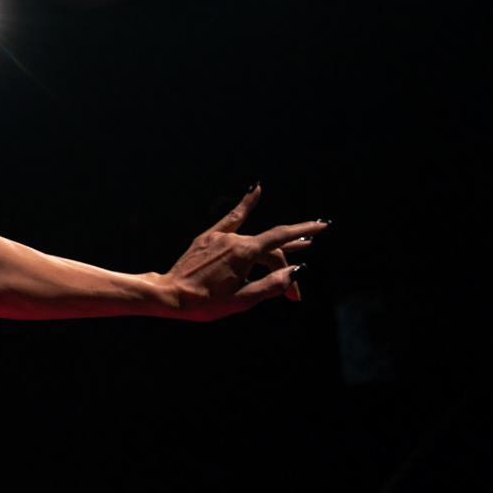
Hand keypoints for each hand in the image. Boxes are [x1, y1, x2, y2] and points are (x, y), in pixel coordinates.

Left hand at [156, 186, 325, 318]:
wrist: (169, 295)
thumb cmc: (205, 302)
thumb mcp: (244, 299)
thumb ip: (273, 284)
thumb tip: (296, 270)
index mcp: (244, 253)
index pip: (281, 239)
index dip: (303, 233)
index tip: (323, 226)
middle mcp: (233, 240)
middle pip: (268, 250)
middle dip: (284, 271)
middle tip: (294, 295)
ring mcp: (219, 237)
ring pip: (253, 241)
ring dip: (273, 250)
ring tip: (302, 245)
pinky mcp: (207, 238)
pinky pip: (230, 219)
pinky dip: (245, 205)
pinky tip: (256, 190)